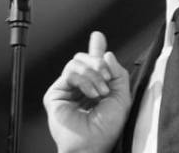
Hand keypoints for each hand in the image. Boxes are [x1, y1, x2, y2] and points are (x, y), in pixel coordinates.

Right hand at [43, 31, 130, 152]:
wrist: (93, 144)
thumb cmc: (107, 129)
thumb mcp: (121, 96)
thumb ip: (117, 72)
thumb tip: (106, 53)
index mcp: (96, 87)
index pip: (94, 63)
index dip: (96, 49)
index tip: (97, 37)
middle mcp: (81, 87)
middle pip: (85, 58)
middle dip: (99, 63)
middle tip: (106, 78)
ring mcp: (67, 89)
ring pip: (77, 62)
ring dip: (93, 73)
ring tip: (101, 91)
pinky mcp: (56, 93)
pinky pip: (70, 72)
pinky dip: (84, 79)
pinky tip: (91, 93)